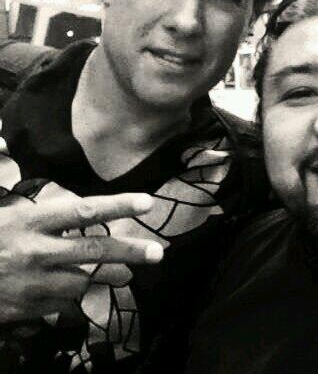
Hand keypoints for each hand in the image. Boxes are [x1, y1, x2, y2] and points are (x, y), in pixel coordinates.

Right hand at [0, 191, 162, 322]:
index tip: (147, 202)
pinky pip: (64, 302)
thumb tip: (17, 151)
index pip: (84, 211)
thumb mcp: (5, 215)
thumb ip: (32, 200)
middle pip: (94, 249)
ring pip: (84, 280)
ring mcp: (35, 283)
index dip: (118, 205)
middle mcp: (38, 252)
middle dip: (129, 250)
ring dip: (102, 275)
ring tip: (123, 272)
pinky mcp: (30, 309)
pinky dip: (72, 294)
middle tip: (158, 252)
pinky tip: (72, 287)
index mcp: (31, 222)